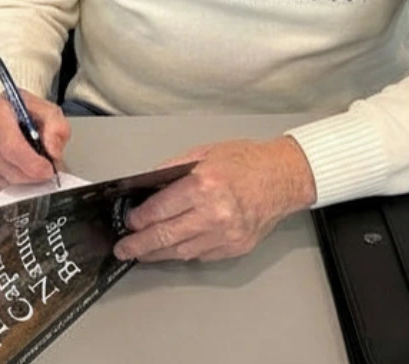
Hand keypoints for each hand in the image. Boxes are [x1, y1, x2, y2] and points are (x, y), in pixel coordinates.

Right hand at [0, 90, 69, 191]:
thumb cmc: (21, 112)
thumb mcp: (46, 110)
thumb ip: (57, 127)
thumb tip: (53, 152)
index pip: (12, 148)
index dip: (34, 164)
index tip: (49, 169)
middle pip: (10, 168)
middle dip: (34, 175)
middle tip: (47, 171)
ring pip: (6, 181)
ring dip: (26, 179)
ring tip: (34, 166)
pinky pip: (0, 187)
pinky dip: (15, 182)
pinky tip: (20, 168)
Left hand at [114, 137, 316, 262]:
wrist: (284, 177)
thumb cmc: (248, 161)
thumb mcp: (205, 153)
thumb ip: (174, 170)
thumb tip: (147, 187)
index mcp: (204, 184)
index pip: (159, 209)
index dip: (139, 219)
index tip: (130, 221)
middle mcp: (214, 212)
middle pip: (165, 236)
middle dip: (139, 244)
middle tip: (125, 248)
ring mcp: (226, 234)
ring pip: (181, 251)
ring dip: (158, 253)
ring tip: (143, 252)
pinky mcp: (235, 247)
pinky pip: (201, 255)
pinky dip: (185, 252)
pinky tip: (175, 248)